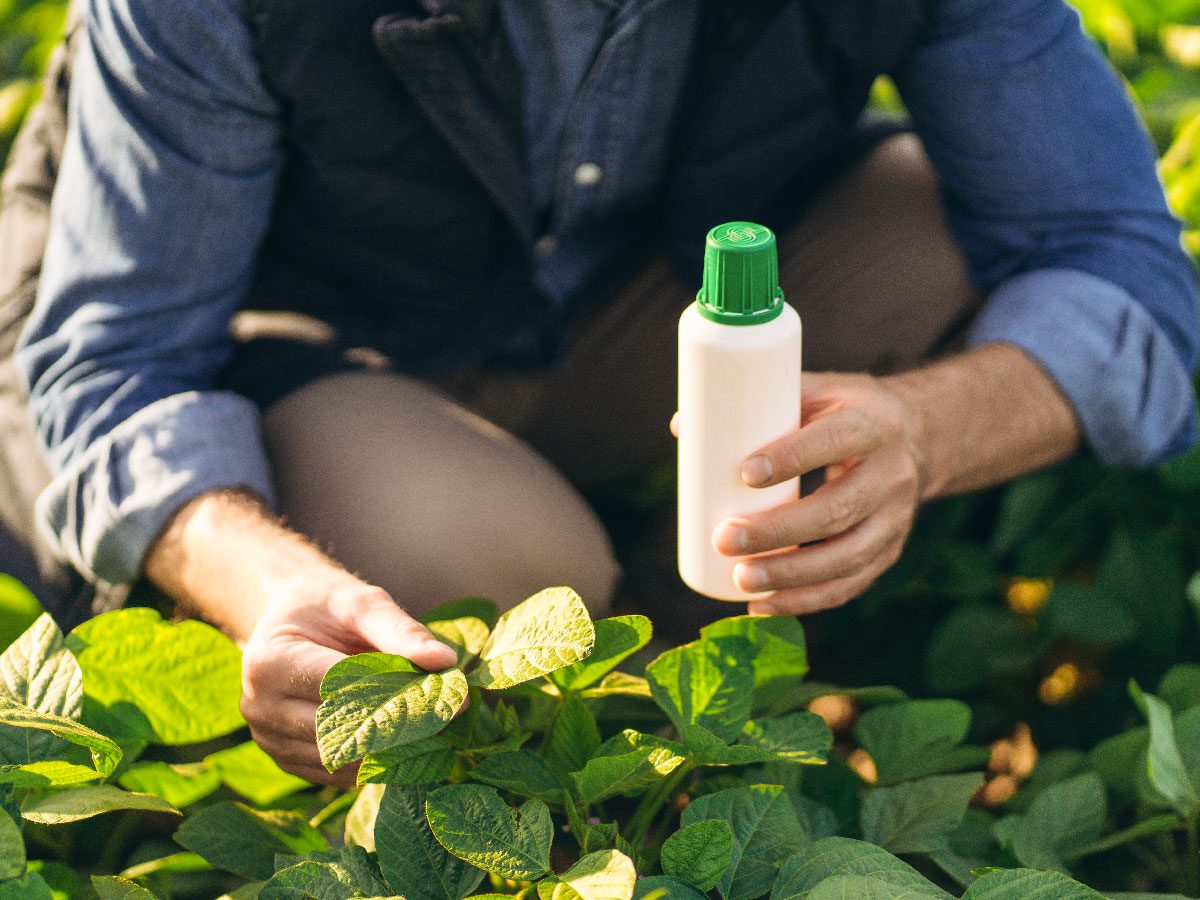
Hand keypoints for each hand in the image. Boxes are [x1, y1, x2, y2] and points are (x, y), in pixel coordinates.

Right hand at [240, 573, 456, 785]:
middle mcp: (260, 708)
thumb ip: (401, 631)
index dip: (401, 693)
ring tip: (436, 725)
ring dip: (394, 748)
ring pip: (344, 760)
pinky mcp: (287, 761)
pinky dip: (376, 760)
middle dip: (403, 724)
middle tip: (454, 714)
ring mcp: (270, 741)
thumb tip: (444, 661)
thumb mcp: (362, 603)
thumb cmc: (327, 606)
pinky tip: (407, 739)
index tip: (453, 693)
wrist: (288, 620)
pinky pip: (339, 774)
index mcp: (271, 662)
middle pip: (343, 731)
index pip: (344, 690)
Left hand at [710, 371, 926, 615]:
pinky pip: (849, 585)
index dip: (792, 458)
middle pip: (836, 511)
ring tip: (741, 580)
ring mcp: (895, 519)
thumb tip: (681, 427)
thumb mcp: (816, 393)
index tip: (745, 473)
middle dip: (777, 532)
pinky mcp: (889, 551)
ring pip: (846, 558)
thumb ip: (757, 405)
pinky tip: (763, 607)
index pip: (835, 441)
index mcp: (871, 424)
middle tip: (724, 538)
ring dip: (790, 576)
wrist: (917, 437)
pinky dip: (805, 601)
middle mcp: (891, 474)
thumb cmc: (843, 412)